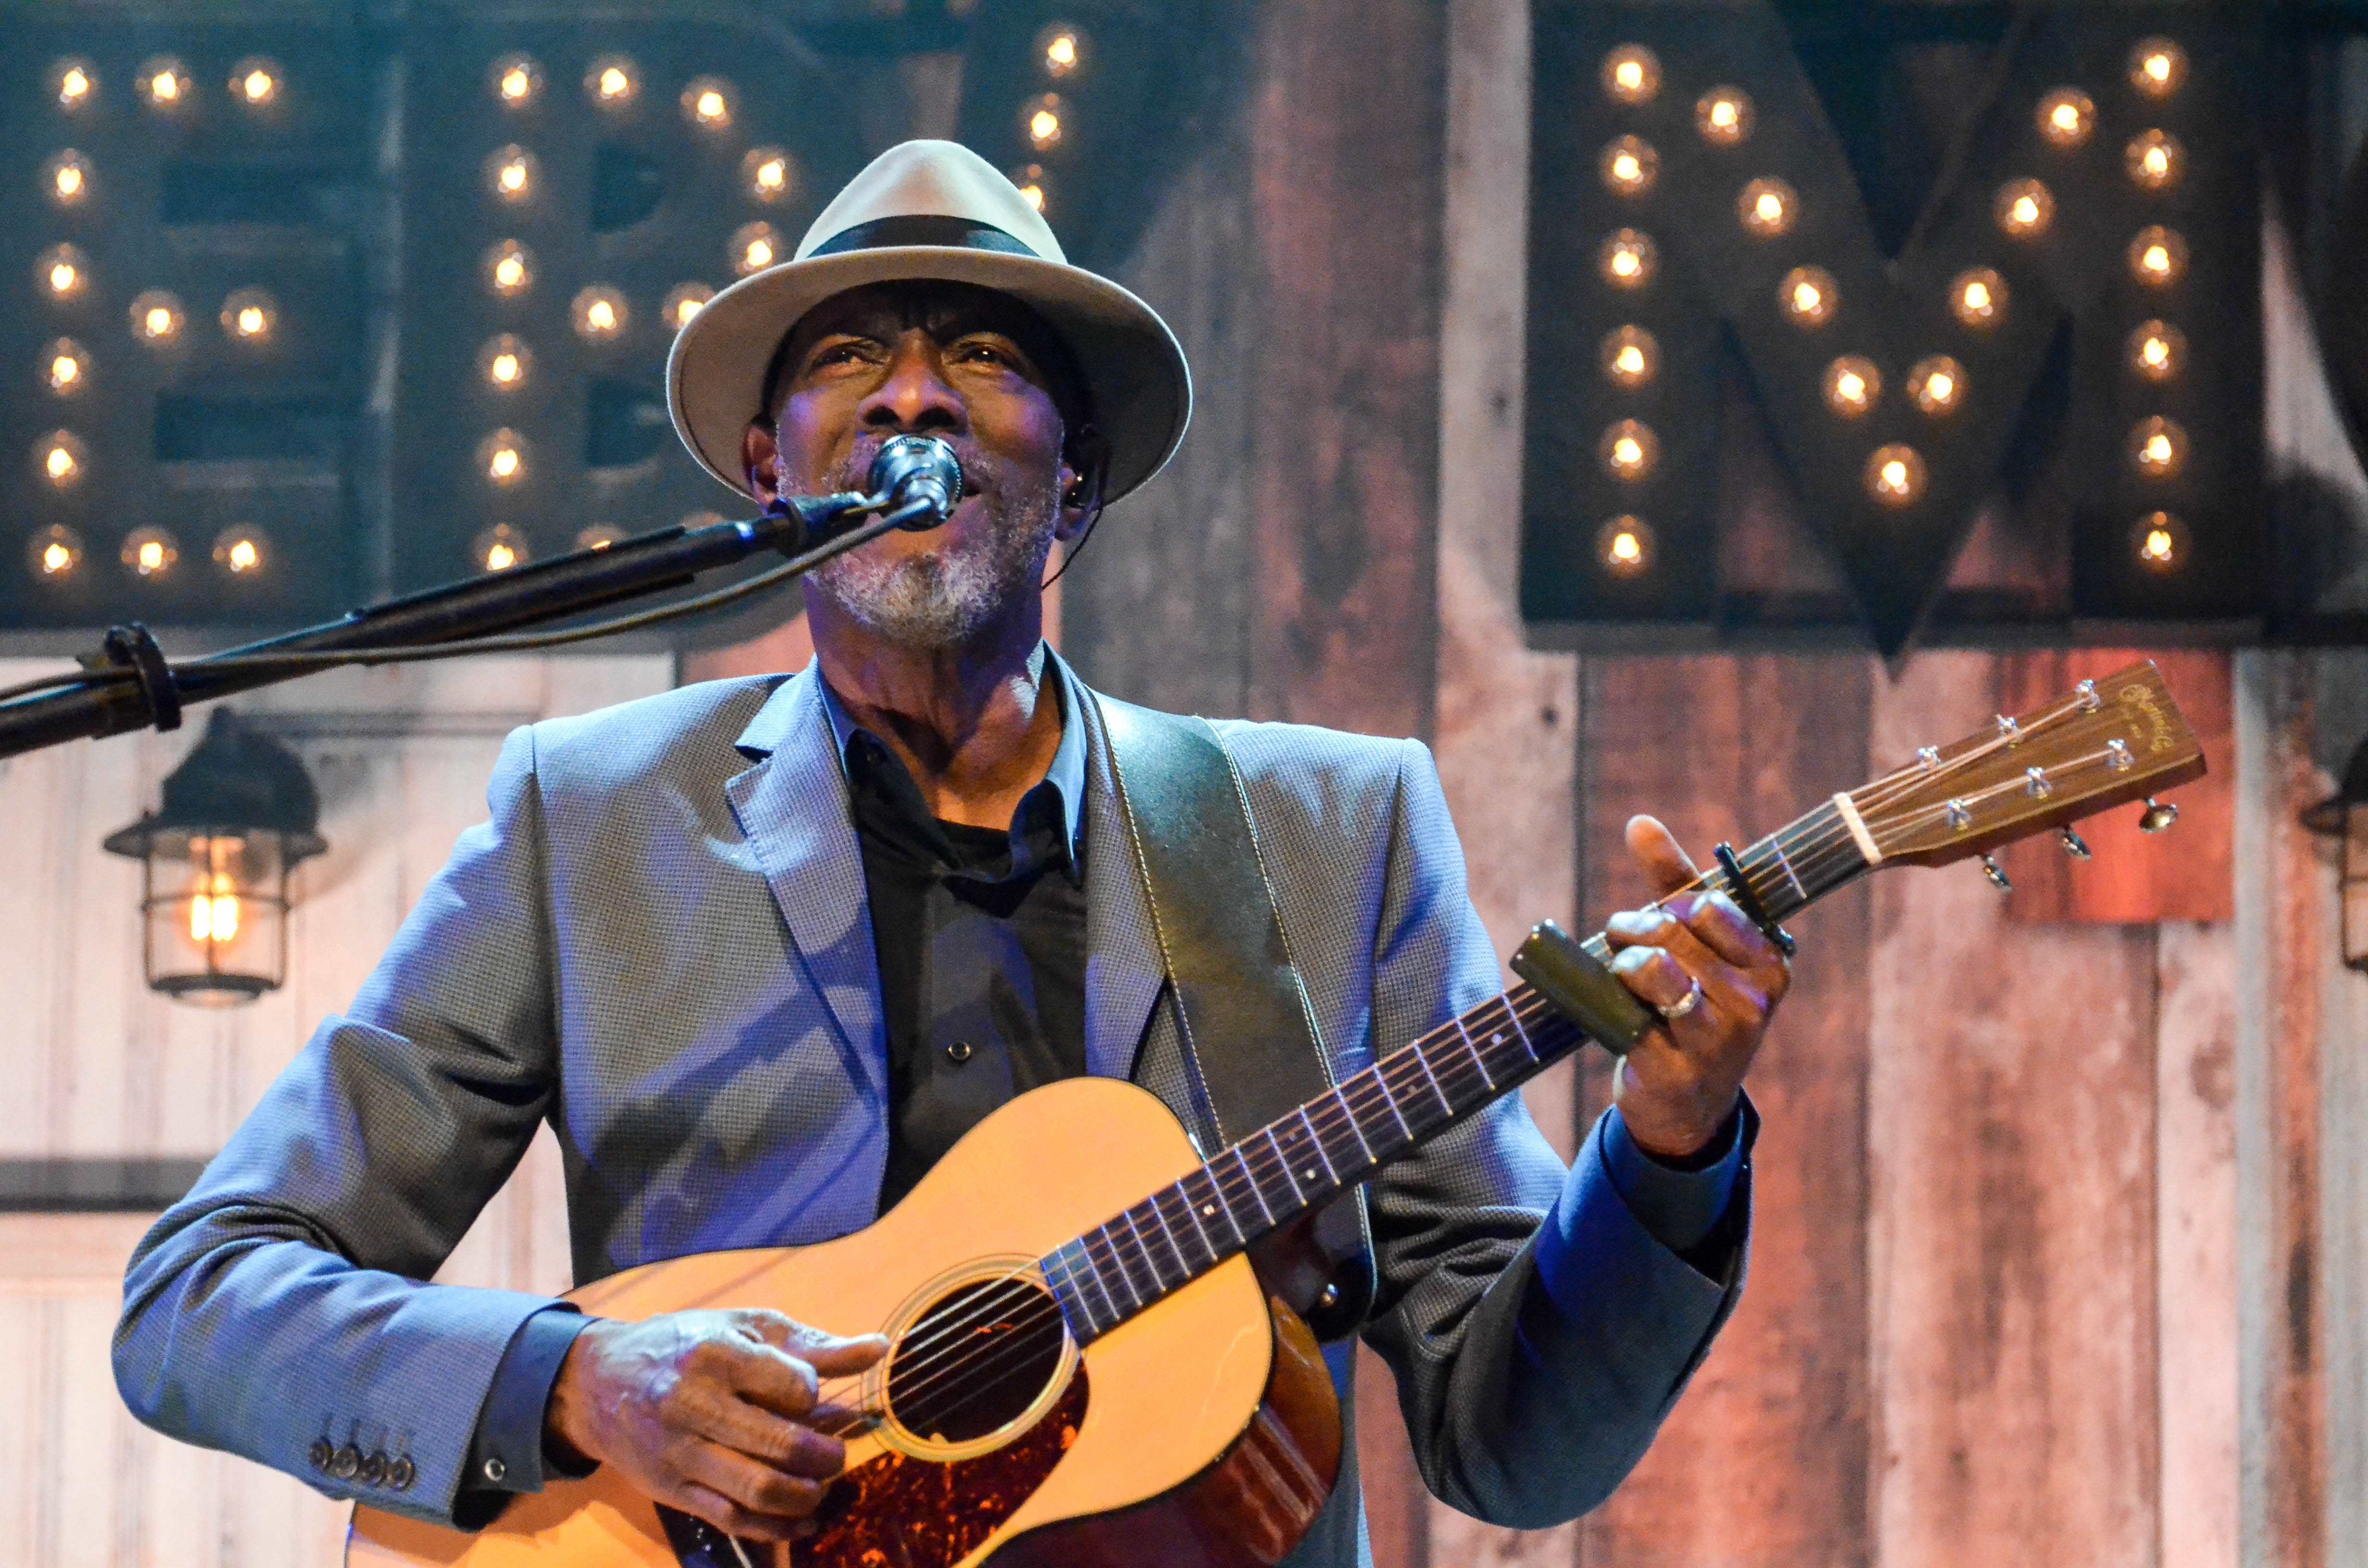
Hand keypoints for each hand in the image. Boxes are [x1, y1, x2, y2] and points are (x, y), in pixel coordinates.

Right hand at [545, 1308, 887, 1543]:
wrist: (599, 1383)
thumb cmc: (687, 1345)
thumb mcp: (746, 1328)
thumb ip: (813, 1346)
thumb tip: (879, 1349)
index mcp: (718, 1355)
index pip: (793, 1387)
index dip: (815, 1396)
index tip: (812, 1396)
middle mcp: (694, 1405)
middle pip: (781, 1446)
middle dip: (826, 1457)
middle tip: (837, 1454)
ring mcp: (680, 1453)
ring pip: (759, 1491)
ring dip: (806, 1496)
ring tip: (821, 1484)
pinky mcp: (671, 1490)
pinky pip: (733, 1519)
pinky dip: (778, 1527)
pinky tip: (804, 1519)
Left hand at [1602, 815, 1789, 1159]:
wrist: (1687, 1102)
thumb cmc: (1692, 1004)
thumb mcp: (1695, 944)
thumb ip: (1673, 881)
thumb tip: (1640, 821)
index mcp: (1769, 963)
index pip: (1704, 904)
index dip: (1665, 905)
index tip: (1659, 922)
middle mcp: (1752, 1001)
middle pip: (1668, 931)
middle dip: (1631, 930)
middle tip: (1625, 948)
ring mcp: (1717, 1039)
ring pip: (1651, 967)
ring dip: (1621, 965)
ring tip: (1625, 980)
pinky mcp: (1675, 1069)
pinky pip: (1626, 1014)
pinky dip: (1609, 1005)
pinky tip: (1622, 1018)